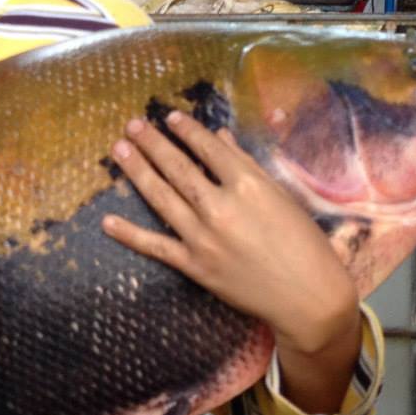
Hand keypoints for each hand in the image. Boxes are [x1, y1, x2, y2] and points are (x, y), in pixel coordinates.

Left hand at [100, 110, 357, 359]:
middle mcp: (221, 208)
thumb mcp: (281, 197)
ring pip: (162, 198)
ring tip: (120, 149)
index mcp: (248, 186)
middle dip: (153, 143)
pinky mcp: (195, 266)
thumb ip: (247, 165)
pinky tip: (107, 221)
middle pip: (179, 167)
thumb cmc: (304, 243)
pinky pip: (156, 246)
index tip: (170, 116)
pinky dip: (130, 234)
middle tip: (132, 124)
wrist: (307, 297)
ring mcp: (204, 238)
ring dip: (137, 171)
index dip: (187, 130)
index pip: (209, 148)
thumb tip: (220, 137)